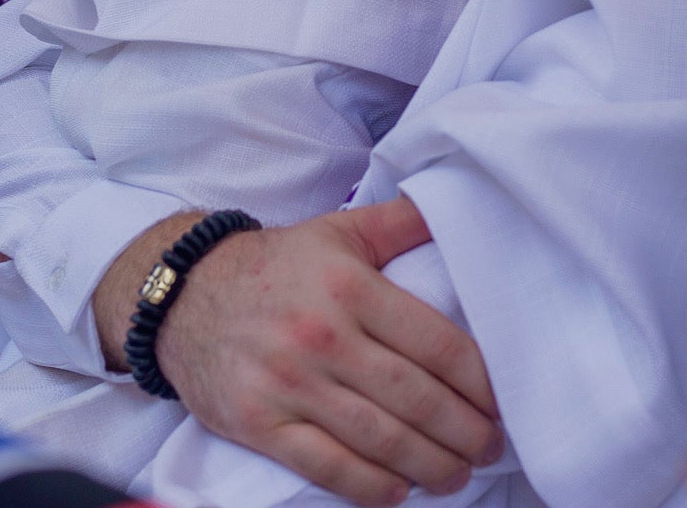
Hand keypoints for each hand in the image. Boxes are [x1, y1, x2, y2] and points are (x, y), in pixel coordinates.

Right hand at [156, 197, 502, 506]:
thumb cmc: (275, 264)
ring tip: (457, 475)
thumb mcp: (337, 229)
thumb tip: (453, 207)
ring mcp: (289, 382)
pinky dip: (369, 486)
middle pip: (413, 397)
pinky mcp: (258, 422)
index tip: (501, 404)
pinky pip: (325, 466)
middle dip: (463, 432)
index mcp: (349, 284)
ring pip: (377, 438)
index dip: (479, 382)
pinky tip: (398, 491)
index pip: (435, 342)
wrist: (186, 294)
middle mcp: (322, 334)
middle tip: (490, 448)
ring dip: (429, 466)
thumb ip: (398, 223)